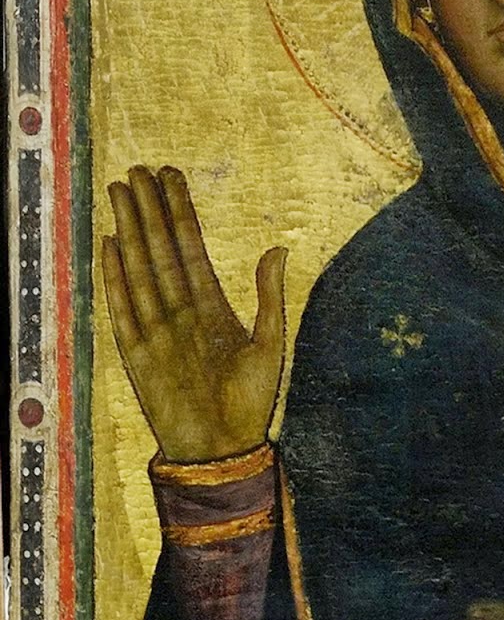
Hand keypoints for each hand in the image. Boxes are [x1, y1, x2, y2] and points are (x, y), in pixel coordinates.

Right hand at [104, 165, 286, 461]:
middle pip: (160, 249)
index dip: (180, 211)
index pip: (190, 246)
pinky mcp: (138, 354)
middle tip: (138, 170)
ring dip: (131, 230)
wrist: (224, 450)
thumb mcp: (268, 345)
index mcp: (210, 305)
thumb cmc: (250, 402)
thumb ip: (268, 296)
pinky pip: (123, 309)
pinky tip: (110, 245)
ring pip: (139, 269)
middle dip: (149, 209)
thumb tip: (278, 247)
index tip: (171, 176)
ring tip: (122, 193)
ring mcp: (156, 329)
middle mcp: (179, 311)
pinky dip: (116, 278)